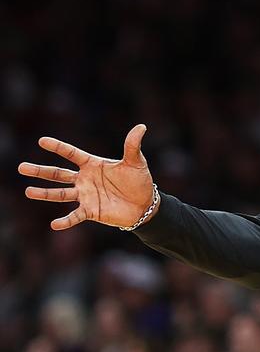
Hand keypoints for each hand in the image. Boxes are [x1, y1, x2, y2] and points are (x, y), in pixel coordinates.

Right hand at [18, 124, 155, 230]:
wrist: (145, 205)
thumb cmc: (140, 181)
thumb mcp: (136, 162)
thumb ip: (132, 146)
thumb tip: (141, 127)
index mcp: (93, 164)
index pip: (72, 154)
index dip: (58, 147)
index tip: (42, 141)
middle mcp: (85, 179)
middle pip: (58, 174)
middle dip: (40, 171)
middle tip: (21, 167)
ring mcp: (86, 196)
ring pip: (60, 194)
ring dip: (44, 193)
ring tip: (28, 191)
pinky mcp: (90, 211)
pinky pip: (75, 216)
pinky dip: (65, 221)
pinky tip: (54, 224)